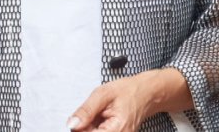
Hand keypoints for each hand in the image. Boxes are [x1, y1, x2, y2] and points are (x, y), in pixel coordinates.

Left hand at [66, 68, 191, 131]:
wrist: (146, 92)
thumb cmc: (129, 90)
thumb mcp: (103, 94)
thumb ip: (86, 110)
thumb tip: (72, 124)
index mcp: (117, 129)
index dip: (80, 127)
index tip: (81, 117)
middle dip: (85, 125)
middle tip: (94, 112)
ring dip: (91, 125)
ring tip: (100, 113)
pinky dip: (96, 125)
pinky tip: (102, 117)